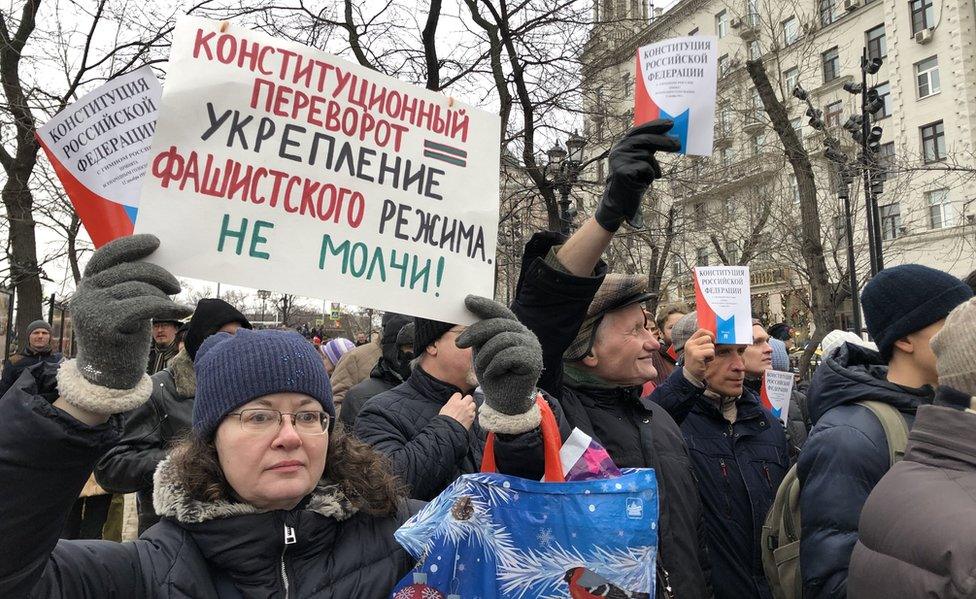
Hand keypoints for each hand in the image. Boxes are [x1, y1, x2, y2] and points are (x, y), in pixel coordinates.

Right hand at [71, 235, 189, 392]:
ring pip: (141, 288)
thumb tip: (156, 262)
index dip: (131, 245)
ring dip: (165, 296)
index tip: (156, 242)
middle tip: (177, 287)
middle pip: (131, 271)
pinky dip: (169, 307)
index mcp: (87, 284)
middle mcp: (85, 292)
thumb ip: (128, 284)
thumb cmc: (121, 337)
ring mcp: (93, 307)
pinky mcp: (106, 323)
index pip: (106, 255)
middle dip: (159, 275)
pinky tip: (183, 311)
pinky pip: (146, 305)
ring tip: (176, 305)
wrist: (108, 377)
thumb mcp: (122, 305)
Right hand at [439, 392, 475, 429]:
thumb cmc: (444, 421)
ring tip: (467, 410)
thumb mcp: (444, 409)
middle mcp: (462, 404)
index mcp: (454, 401)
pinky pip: (474, 412)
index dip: (458, 398)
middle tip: (464, 404)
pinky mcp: (472, 417)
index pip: (459, 394)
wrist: (449, 430)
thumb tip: (453, 403)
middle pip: (469, 397)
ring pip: (473, 404)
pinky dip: (472, 414)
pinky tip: (468, 416)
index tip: (457, 400)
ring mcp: (468, 410)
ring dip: (470, 407)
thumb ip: (451, 404)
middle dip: (467, 400)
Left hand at [456, 295, 542, 433]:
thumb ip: (481, 334)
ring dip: (485, 355)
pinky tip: (492, 374)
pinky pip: (507, 355)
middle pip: (498, 324)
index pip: (500, 312)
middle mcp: (525, 334)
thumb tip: (470, 314)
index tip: (467, 300)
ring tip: (481, 367)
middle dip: (476, 333)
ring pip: (501, 340)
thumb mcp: (482, 350)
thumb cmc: (493, 375)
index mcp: (514, 329)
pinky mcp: (534, 360)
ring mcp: (532, 346)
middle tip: (459, 344)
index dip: (485, 305)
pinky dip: (494, 366)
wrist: (504, 402)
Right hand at [595, 119, 680, 231]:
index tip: (670, 123)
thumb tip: (669, 136)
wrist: (621, 201)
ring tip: (649, 176)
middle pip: (645, 140)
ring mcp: (619, 160)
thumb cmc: (634, 179)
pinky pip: (646, 168)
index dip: (655, 126)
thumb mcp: (641, 159)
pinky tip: (642, 182)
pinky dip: (650, 176)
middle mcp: (618, 149)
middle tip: (678, 145)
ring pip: (647, 156)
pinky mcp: (623, 171)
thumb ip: (649, 147)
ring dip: (654, 168)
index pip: (639, 130)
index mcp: (621, 144)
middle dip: (664, 141)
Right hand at [683, 329, 714, 383]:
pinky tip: (706, 361)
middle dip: (711, 346)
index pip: (701, 331)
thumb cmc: (697, 363)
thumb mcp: (697, 350)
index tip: (712, 341)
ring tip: (705, 359)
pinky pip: (711, 352)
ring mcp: (692, 349)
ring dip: (711, 353)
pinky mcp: (697, 355)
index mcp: (690, 341)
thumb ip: (702, 343)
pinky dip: (711, 357)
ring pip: (711, 346)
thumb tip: (714, 336)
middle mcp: (690, 344)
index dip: (710, 334)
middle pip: (708, 338)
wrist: (691, 375)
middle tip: (706, 354)